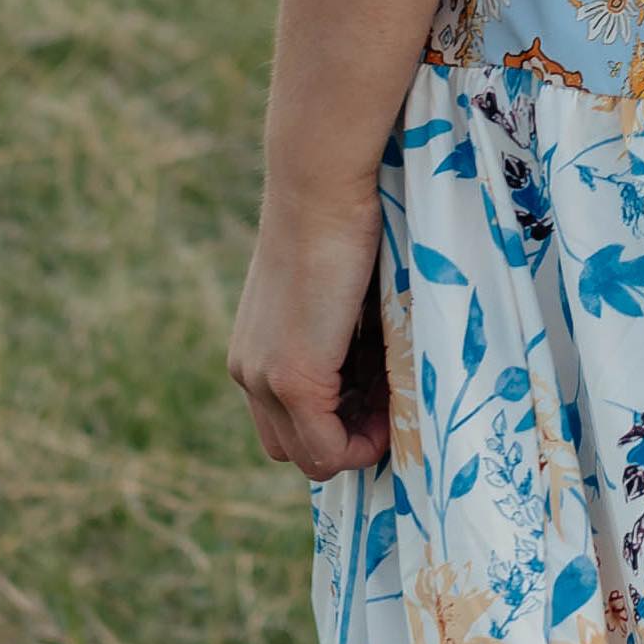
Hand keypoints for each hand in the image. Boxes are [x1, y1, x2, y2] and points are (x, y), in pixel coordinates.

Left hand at [230, 192, 391, 480]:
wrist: (321, 189)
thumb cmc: (338, 227)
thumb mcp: (333, 301)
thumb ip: (341, 344)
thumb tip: (379, 378)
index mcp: (252, 353)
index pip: (285, 424)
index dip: (338, 423)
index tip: (381, 397)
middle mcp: (248, 373)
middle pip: (291, 446)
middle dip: (344, 438)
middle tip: (390, 405)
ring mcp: (266, 379)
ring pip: (309, 454)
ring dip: (356, 443)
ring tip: (394, 404)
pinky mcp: (293, 378)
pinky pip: (327, 450)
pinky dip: (362, 446)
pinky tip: (393, 414)